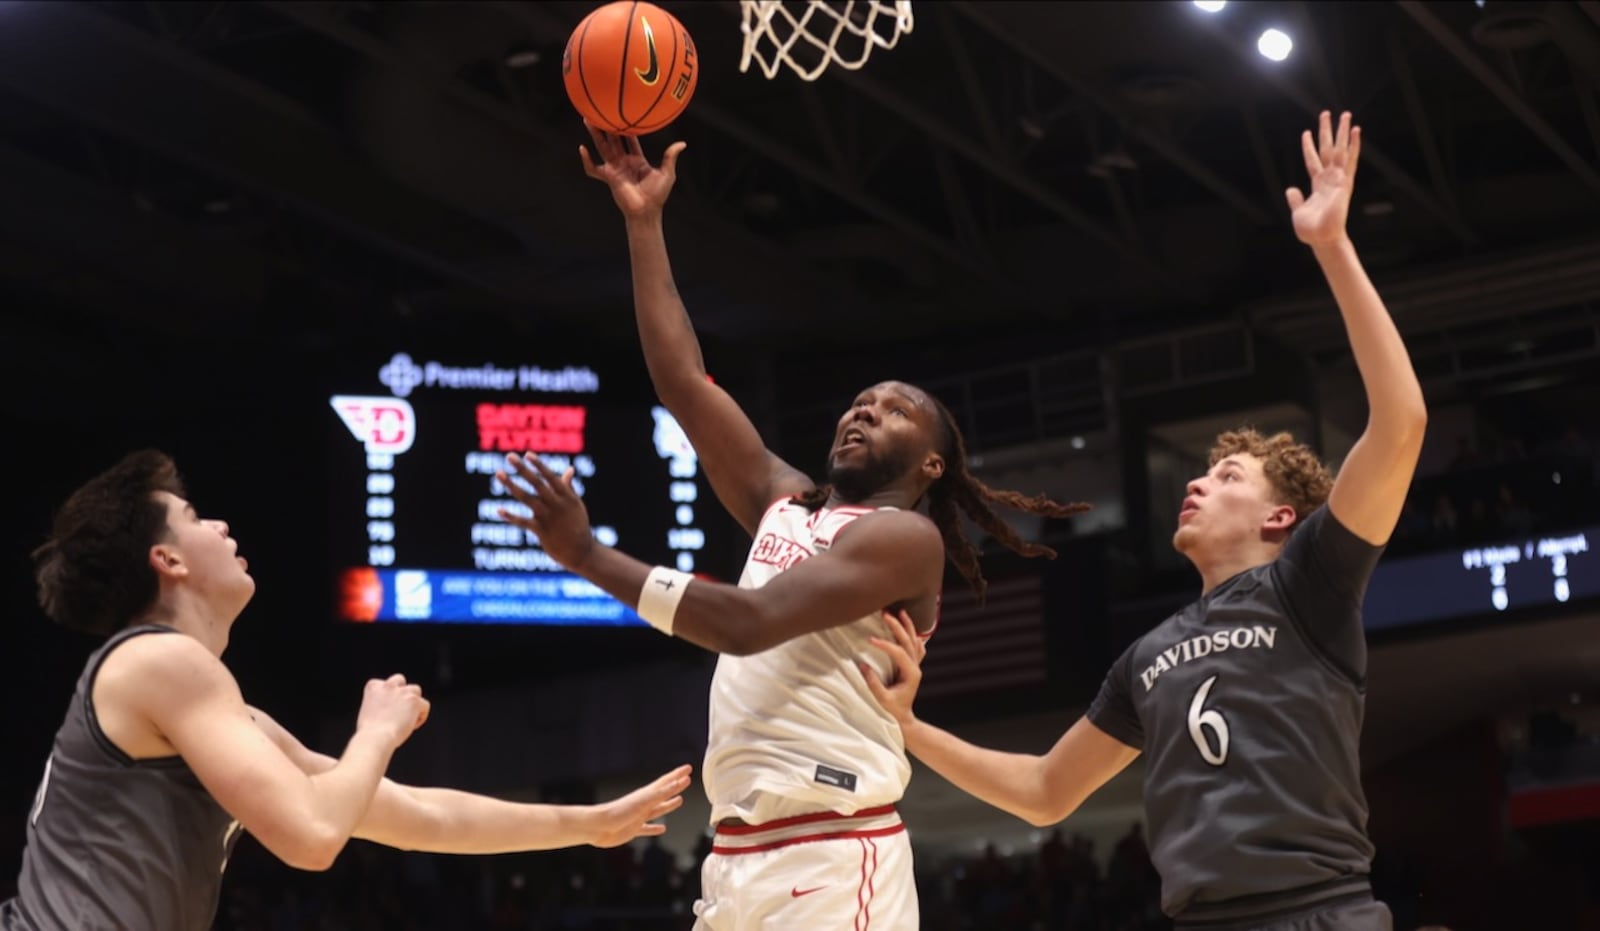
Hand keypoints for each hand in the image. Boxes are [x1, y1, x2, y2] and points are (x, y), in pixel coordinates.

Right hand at [357, 674, 429, 747]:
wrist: (375, 738)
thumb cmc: (370, 733)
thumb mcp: (368, 711)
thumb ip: (379, 703)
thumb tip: (391, 708)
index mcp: (373, 686)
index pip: (384, 684)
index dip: (388, 697)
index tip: (387, 710)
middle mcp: (388, 686)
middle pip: (400, 680)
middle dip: (401, 692)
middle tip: (400, 710)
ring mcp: (402, 692)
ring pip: (415, 690)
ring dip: (414, 702)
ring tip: (408, 718)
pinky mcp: (414, 701)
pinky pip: (425, 705)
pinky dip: (422, 716)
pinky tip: (412, 726)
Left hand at [497, 453, 597, 571]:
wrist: (582, 552)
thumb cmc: (579, 526)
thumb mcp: (576, 505)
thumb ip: (569, 487)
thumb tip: (570, 469)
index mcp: (567, 496)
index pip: (551, 477)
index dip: (539, 465)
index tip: (527, 454)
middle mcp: (557, 504)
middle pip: (537, 483)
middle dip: (522, 469)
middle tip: (509, 456)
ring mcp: (548, 517)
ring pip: (526, 498)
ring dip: (511, 485)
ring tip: (498, 474)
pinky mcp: (541, 531)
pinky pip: (523, 521)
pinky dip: (510, 516)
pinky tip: (498, 510)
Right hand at [579, 122, 686, 218]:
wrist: (647, 211)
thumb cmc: (657, 195)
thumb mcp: (667, 173)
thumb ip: (670, 157)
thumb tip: (682, 143)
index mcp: (637, 160)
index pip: (630, 140)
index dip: (627, 128)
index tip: (624, 114)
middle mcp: (624, 162)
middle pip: (613, 140)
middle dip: (607, 126)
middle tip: (601, 111)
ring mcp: (615, 169)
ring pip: (602, 147)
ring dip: (594, 134)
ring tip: (587, 119)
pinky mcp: (608, 177)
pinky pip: (593, 169)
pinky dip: (586, 160)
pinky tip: (582, 149)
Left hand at [586, 764, 692, 847]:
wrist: (598, 827)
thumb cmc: (618, 812)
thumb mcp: (644, 801)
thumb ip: (662, 793)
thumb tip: (679, 782)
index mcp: (647, 795)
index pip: (666, 782)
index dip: (678, 775)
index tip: (688, 768)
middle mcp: (644, 804)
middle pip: (664, 793)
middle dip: (675, 786)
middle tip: (686, 779)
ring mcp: (639, 816)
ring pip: (658, 809)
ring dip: (669, 805)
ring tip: (679, 800)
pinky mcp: (633, 828)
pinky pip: (647, 828)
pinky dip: (655, 828)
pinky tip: (662, 829)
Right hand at [860, 609, 926, 727]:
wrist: (903, 718)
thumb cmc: (892, 710)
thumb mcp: (881, 699)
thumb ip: (873, 683)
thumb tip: (863, 665)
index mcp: (911, 674)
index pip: (899, 653)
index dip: (885, 644)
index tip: (871, 640)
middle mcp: (916, 667)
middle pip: (908, 641)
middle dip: (897, 626)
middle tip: (886, 614)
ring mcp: (916, 666)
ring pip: (915, 641)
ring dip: (908, 626)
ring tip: (901, 612)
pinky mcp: (913, 666)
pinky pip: (916, 648)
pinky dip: (914, 636)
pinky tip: (910, 628)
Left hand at [1286, 110, 1360, 247]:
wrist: (1322, 239)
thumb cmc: (1311, 230)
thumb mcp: (1298, 212)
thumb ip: (1295, 199)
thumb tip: (1290, 189)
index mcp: (1317, 185)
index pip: (1313, 161)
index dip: (1308, 147)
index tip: (1306, 132)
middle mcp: (1329, 179)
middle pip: (1328, 150)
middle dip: (1327, 132)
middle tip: (1327, 113)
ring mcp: (1338, 179)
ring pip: (1340, 150)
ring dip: (1342, 132)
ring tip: (1345, 114)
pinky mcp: (1344, 182)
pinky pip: (1350, 160)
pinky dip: (1354, 145)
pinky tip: (1356, 130)